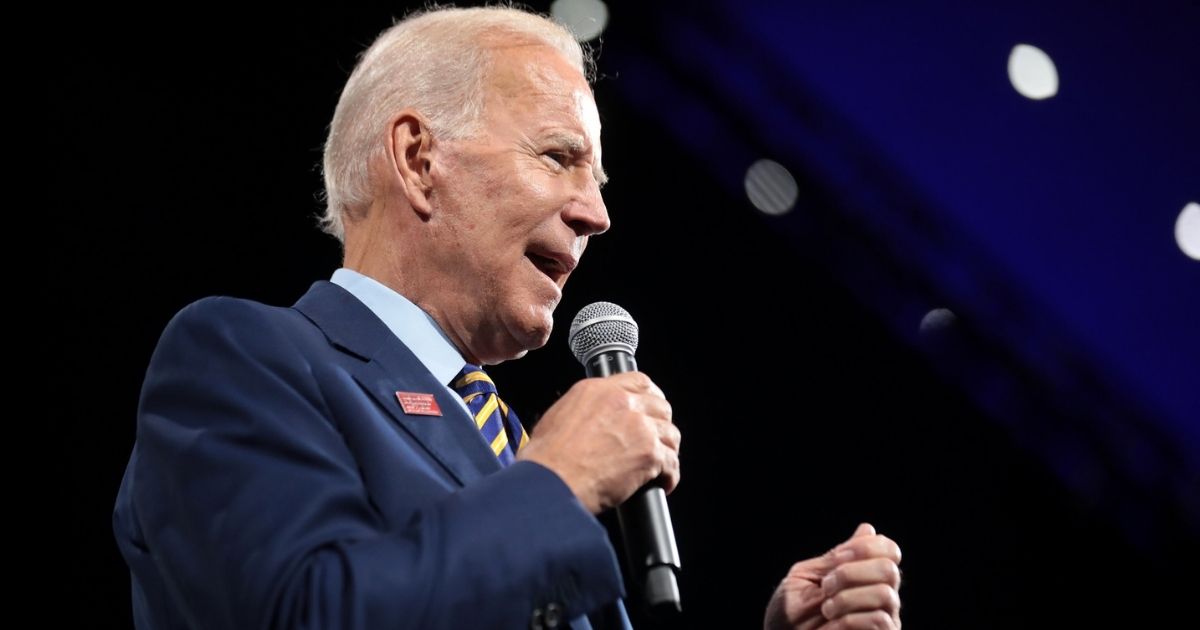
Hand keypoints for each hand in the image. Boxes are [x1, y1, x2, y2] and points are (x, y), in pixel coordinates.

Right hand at [517, 371, 679, 512]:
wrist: (551, 482)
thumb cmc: (546, 459)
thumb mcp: (558, 417)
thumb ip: (584, 410)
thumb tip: (592, 421)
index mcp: (598, 390)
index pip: (639, 382)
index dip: (650, 397)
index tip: (651, 410)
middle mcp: (622, 402)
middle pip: (660, 406)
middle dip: (661, 424)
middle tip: (656, 441)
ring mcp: (639, 427)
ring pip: (671, 434)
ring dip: (667, 450)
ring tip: (660, 467)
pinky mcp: (649, 454)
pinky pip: (672, 463)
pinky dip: (669, 476)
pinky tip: (662, 484)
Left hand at [764, 523, 901, 629]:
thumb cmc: (790, 614)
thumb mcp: (807, 578)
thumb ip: (835, 559)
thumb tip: (868, 529)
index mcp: (864, 575)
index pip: (888, 549)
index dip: (865, 547)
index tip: (837, 558)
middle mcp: (881, 595)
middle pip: (889, 569)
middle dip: (851, 573)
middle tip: (826, 586)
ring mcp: (885, 619)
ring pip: (884, 594)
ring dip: (847, 598)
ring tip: (826, 609)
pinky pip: (879, 620)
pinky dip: (850, 619)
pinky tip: (834, 624)